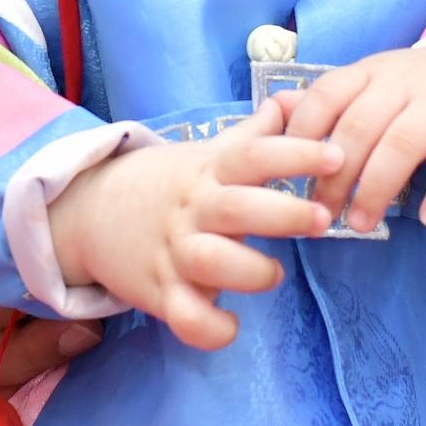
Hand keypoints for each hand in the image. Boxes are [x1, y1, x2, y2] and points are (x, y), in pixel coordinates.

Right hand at [44, 123, 345, 349]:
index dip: (296, 154)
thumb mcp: (209, 152)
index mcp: (209, 172)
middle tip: (323, 219)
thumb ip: (257, 132)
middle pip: (238, 208)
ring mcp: (173, 252)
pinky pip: (185, 317)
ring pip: (212, 263)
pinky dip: (210, 327)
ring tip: (274, 273)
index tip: (337, 157)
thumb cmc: (169, 183)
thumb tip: (297, 98)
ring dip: (252, 271)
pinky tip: (232, 323)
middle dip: (285, 214)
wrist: (88, 211)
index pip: (253, 154)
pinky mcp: (159, 293)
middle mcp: (193, 210)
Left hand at [278, 23, 425, 230]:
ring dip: (377, 188)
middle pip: (361, 125)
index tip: (286, 179)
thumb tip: (272, 116)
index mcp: (371, 71)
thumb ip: (331, 104)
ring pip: (403, 142)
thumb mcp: (376, 87)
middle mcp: (405, 79)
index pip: (327, 95)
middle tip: (319, 216)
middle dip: (334, 174)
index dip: (302, 136)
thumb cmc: (424, 92)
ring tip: (362, 226)